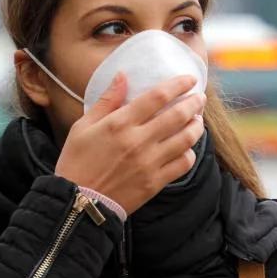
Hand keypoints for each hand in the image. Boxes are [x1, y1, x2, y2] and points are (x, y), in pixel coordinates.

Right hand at [54, 73, 205, 215]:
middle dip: (194, 103)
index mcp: (120, 124)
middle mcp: (138, 141)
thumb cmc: (76, 162)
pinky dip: (190, 153)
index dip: (178, 84)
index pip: (157, 96)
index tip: (189, 79)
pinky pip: (183, 164)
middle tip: (200, 98)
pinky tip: (187, 148)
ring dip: (196, 126)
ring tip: (198, 120)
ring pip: (186, 139)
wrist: (78, 202)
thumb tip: (123, 75)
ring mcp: (149, 163)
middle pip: (178, 115)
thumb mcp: (82, 127)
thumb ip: (107, 101)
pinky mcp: (155, 182)